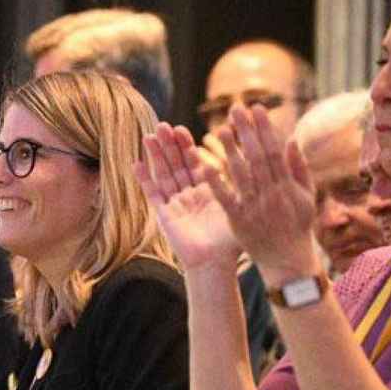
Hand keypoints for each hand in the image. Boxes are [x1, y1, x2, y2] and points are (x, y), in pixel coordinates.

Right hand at [134, 122, 239, 270]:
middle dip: (169, 145)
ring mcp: (174, 204)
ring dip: (155, 156)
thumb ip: (242, 186)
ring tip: (148, 136)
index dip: (187, 146)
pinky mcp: (163, 215)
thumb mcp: (239, 207)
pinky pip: (152, 194)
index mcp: (206, 191)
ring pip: (163, 174)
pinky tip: (135, 163)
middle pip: (176, 165)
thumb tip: (255, 166)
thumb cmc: (230, 242)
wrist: (215, 264)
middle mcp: (188, 195)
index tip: (182, 128)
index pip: (194, 163)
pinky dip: (144, 179)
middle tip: (162, 125)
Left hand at [205, 104, 321, 282]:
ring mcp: (254, 206)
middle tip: (235, 108)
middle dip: (247, 132)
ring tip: (220, 129)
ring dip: (231, 151)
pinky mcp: (238, 220)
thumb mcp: (305, 196)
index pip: (274, 151)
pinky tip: (203, 167)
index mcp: (287, 185)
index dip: (265, 129)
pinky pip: (225, 199)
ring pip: (241, 174)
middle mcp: (271, 193)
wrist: (287, 260)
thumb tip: (292, 139)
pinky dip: (216, 183)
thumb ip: (298, 168)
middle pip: (257, 157)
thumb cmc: (297, 225)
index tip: (256, 108)